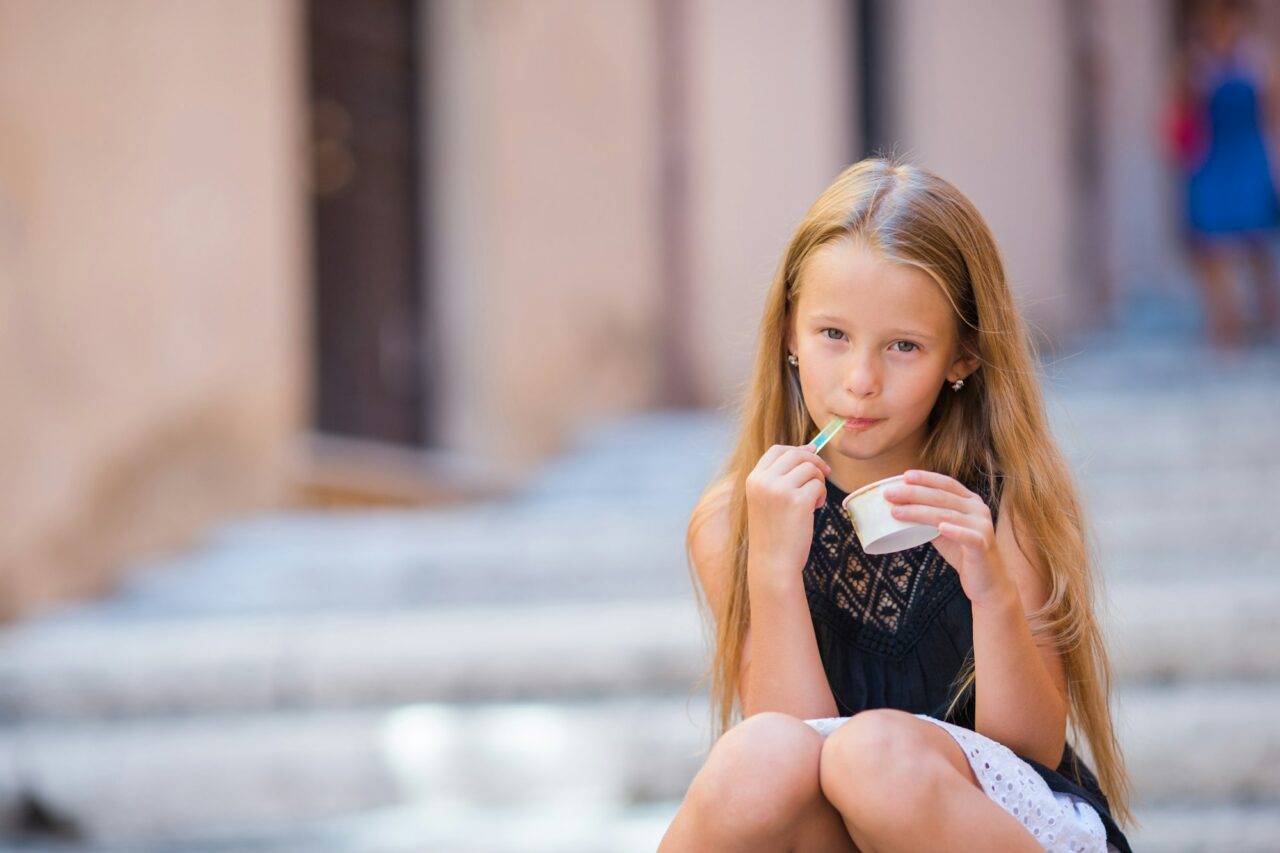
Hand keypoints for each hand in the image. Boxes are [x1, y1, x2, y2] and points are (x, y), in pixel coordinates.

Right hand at [745, 443, 832, 584]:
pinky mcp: (798, 501)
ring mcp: (780, 490)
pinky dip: (821, 495)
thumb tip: (811, 448)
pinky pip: (818, 485)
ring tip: (814, 500)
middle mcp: (764, 481)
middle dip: (814, 461)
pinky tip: (814, 509)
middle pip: (795, 454)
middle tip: (824, 474)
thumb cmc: (774, 533)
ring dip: (818, 481)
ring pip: (810, 468)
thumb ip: (782, 476)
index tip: (811, 455)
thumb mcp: (768, 500)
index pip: (777, 450)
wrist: (772, 563)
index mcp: (753, 479)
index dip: (797, 449)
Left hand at [882, 469, 1014, 607]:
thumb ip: (928, 518)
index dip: (926, 478)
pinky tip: (940, 528)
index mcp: (970, 501)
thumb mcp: (942, 531)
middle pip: (942, 497)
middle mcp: (978, 509)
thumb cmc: (961, 552)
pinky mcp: (983, 546)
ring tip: (896, 512)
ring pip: (947, 516)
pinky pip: (968, 536)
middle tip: (889, 494)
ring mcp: (982, 526)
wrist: (987, 580)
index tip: (904, 476)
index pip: (947, 483)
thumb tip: (897, 506)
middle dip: (913, 493)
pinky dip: (954, 531)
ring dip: (919, 512)